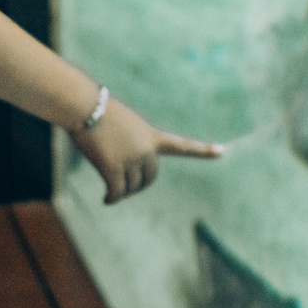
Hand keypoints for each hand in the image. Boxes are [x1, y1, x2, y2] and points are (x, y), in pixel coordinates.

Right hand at [72, 93, 222, 203]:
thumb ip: (130, 143)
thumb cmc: (98, 109)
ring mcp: (131, 159)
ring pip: (131, 187)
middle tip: (123, 186)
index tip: (222, 151)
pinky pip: (116, 192)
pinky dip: (112, 199)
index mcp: (153, 135)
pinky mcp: (113, 168)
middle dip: (138, 185)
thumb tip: (119, 169)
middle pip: (149, 178)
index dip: (202, 150)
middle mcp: (147, 149)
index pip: (182, 145)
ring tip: (110, 189)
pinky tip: (106, 200)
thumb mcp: (123, 123)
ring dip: (122, 191)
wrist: (85, 106)